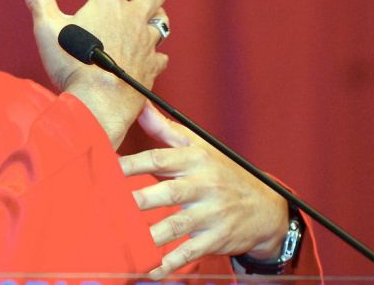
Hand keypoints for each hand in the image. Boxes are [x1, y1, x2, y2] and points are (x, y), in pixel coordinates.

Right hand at [17, 0, 168, 146]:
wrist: (98, 102)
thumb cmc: (71, 65)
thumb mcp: (47, 27)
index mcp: (109, 4)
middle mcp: (133, 19)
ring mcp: (146, 44)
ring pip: (162, 21)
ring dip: (158, 13)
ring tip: (153, 11)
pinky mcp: (151, 67)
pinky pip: (162, 55)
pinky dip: (158, 51)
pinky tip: (153, 54)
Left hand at [120, 101, 288, 277]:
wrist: (265, 208)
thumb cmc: (223, 172)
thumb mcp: (199, 146)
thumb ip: (166, 129)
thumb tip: (139, 105)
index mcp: (196, 160)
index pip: (160, 159)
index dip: (133, 163)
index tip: (108, 166)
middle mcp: (204, 186)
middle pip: (169, 192)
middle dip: (141, 199)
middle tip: (112, 204)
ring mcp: (210, 214)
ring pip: (177, 225)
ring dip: (151, 234)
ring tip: (126, 240)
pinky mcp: (215, 239)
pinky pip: (189, 253)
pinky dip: (169, 263)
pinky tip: (150, 270)